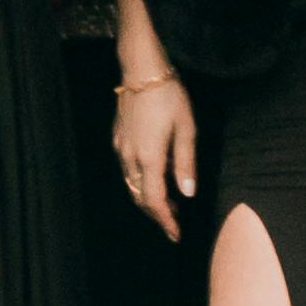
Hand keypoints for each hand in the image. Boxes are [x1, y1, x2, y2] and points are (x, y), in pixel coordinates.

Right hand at [112, 73, 196, 232]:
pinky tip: (157, 178)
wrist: (142, 71)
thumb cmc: (169, 97)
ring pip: (132, 185)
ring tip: (171, 204)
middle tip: (176, 223)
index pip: (154, 199)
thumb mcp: (186, 129)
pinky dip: (141, 182)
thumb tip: (187, 193)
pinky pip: (128, 170)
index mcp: (149, 156)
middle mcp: (130, 157)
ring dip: (149, 198)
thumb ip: (186, 163)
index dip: (165, 220)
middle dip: (157, 213)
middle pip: (139, 196)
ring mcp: (121, 148)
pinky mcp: (118, 139)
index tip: (176, 234)